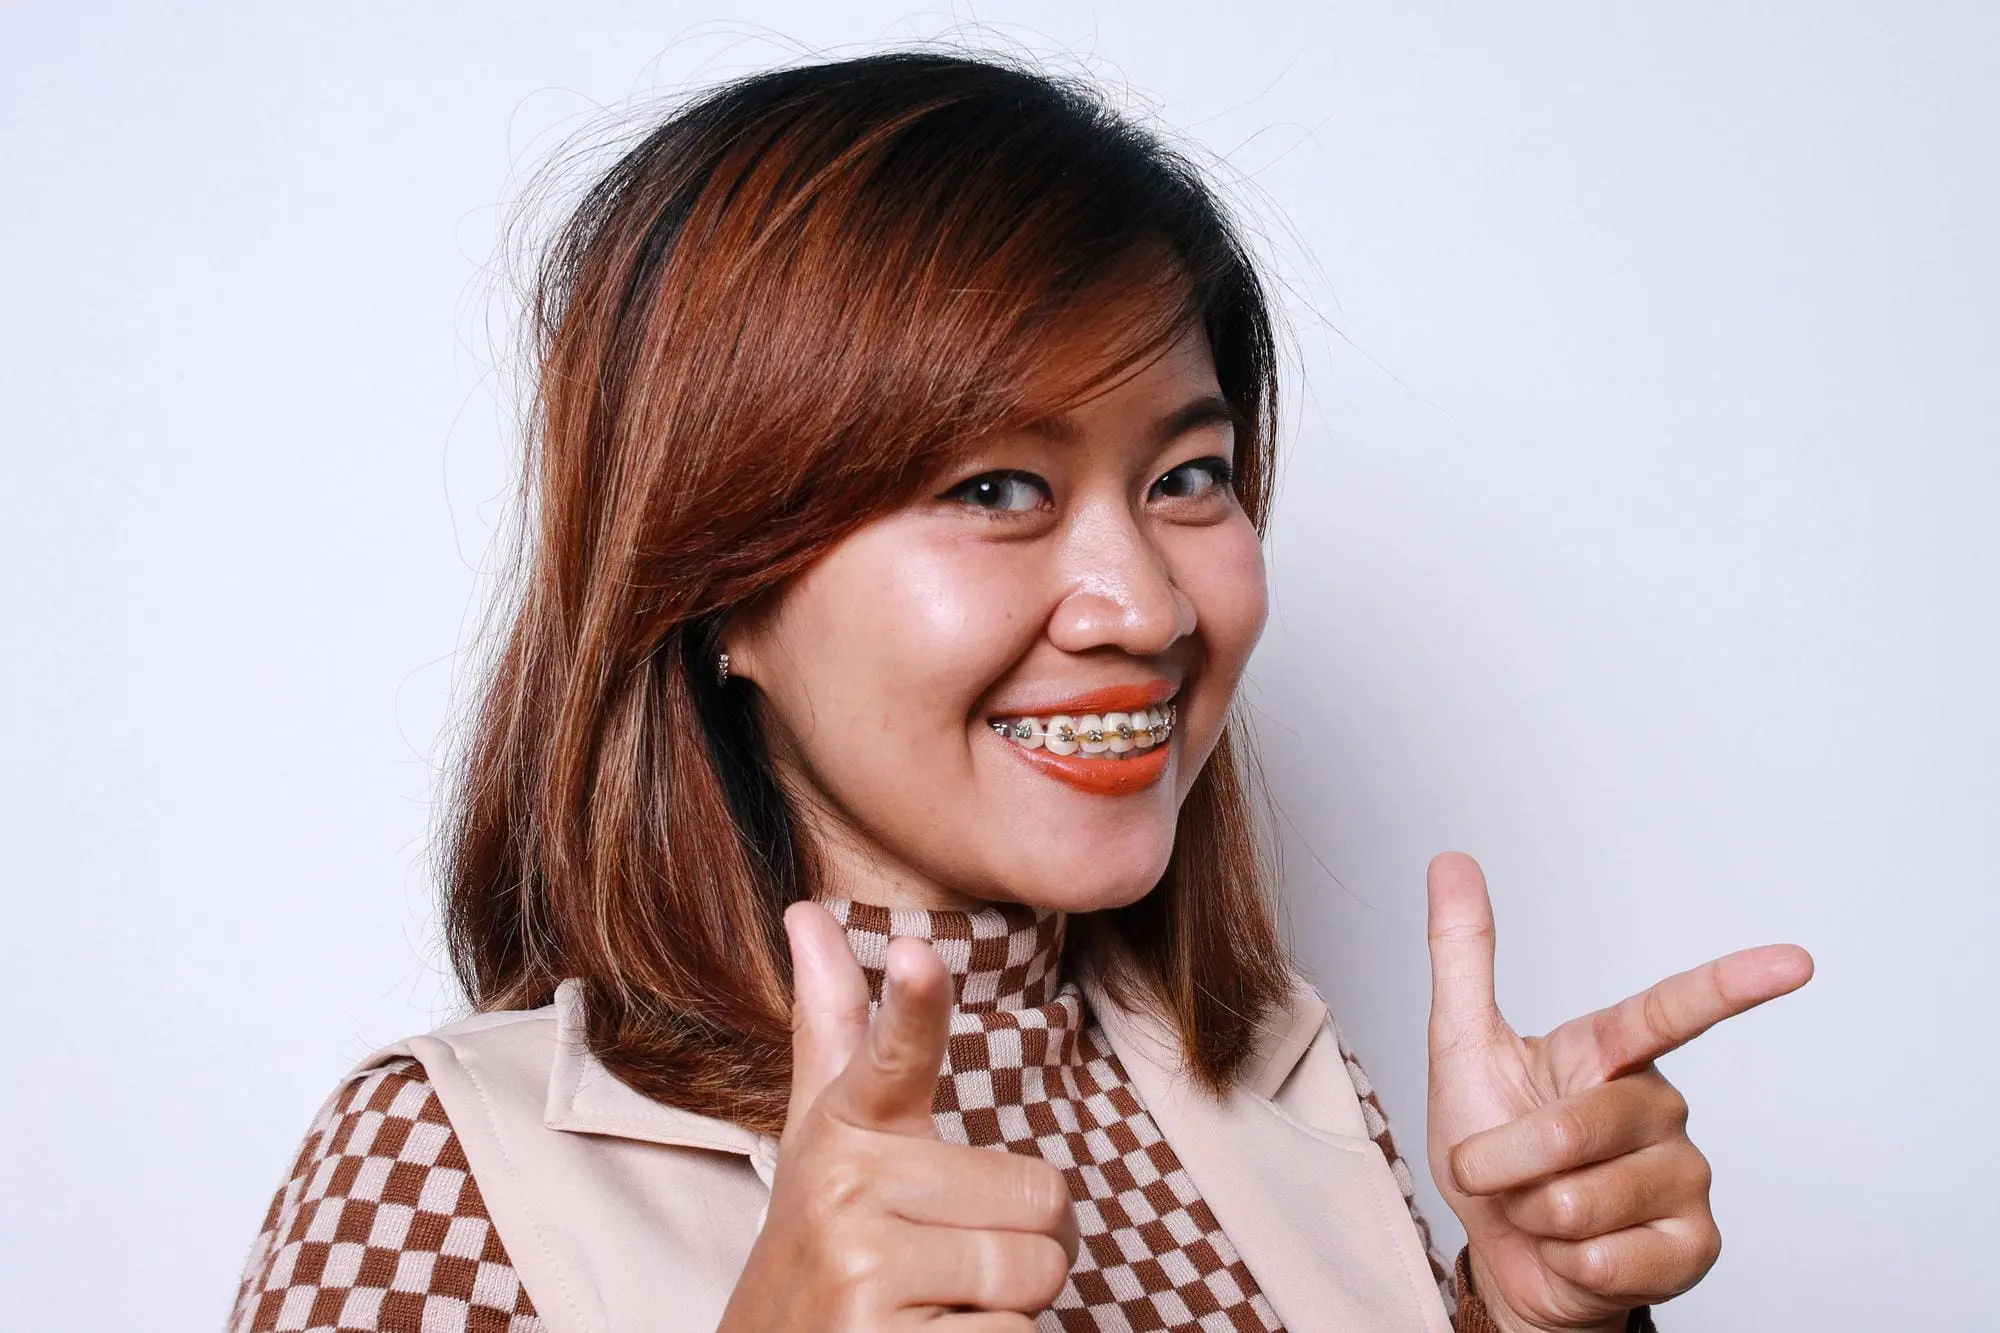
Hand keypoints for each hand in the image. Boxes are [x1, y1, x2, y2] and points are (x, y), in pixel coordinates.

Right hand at [717, 902, 1079, 1331]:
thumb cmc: (823, 1243)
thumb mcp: (826, 1135)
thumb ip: (836, 1029)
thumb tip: (807, 910)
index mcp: (846, 1130)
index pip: (889, 1055)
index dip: (912, 1006)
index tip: (915, 953)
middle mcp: (848, 1192)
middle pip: (1041, 1195)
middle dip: (1017, 1239)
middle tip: (944, 1259)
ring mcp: (864, 1274)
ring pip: (1039, 1268)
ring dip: (1009, 1302)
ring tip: (934, 1304)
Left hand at [1424, 852, 1812, 1332]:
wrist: (1504, 1253)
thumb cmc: (1491, 1145)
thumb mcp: (1460, 1045)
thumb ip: (1463, 954)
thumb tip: (1451, 860)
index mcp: (1610, 1054)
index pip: (1673, 1012)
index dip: (1732, 987)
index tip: (1796, 963)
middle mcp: (1660, 1107)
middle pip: (1573, 1131)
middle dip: (1506, 1160)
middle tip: (1498, 1171)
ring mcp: (1684, 1178)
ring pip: (1581, 1202)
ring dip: (1530, 1215)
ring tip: (1540, 1211)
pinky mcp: (1693, 1248)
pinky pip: (1606, 1259)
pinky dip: (1563, 1263)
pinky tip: (1576, 1253)